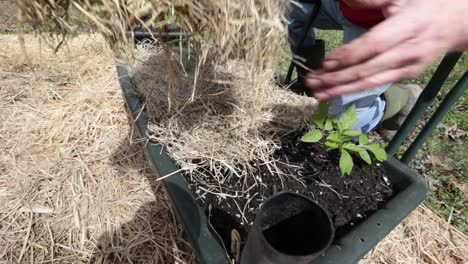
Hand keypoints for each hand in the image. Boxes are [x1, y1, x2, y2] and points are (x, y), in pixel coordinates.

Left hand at [306, 0, 467, 100]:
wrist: (458, 23)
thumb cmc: (426, 5)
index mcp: (409, 26)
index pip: (374, 45)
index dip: (349, 56)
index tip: (326, 63)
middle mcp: (409, 50)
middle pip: (368, 69)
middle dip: (337, 78)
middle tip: (311, 82)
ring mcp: (409, 67)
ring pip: (370, 82)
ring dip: (341, 89)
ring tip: (317, 93)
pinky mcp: (406, 76)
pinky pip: (377, 84)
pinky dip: (354, 90)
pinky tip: (336, 93)